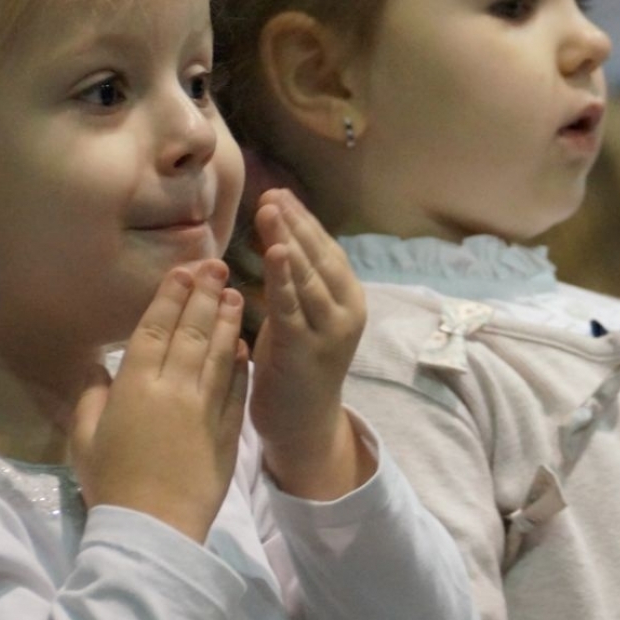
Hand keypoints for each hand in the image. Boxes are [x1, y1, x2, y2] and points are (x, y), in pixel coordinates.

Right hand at [69, 261, 248, 542]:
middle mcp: (174, 389)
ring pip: (218, 354)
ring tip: (234, 293)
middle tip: (218, 264)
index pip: (154, 330)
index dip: (170, 297)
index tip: (183, 271)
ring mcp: (205, 409)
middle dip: (204, 295)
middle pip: (191, 332)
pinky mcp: (228, 432)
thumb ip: (90, 398)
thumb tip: (96, 368)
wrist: (154, 527)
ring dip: (227, 321)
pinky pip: (237, 389)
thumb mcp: (83, 439)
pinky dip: (240, 365)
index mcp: (135, 387)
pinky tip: (244, 345)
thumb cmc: (111, 483)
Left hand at [248, 188, 369, 499]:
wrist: (303, 425)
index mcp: (350, 300)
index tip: (279, 194)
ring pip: (309, 277)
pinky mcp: (307, 351)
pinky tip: (274, 252)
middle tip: (271, 194)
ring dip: (288, 240)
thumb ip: (297, 283)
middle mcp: (348, 312)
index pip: (326, 251)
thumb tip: (280, 236)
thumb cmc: (296, 368)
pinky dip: (284, 278)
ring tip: (270, 210)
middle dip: (295, 224)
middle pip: (320, 258)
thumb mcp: (302, 317)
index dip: (304, 221)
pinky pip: (293, 307)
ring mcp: (330, 332)